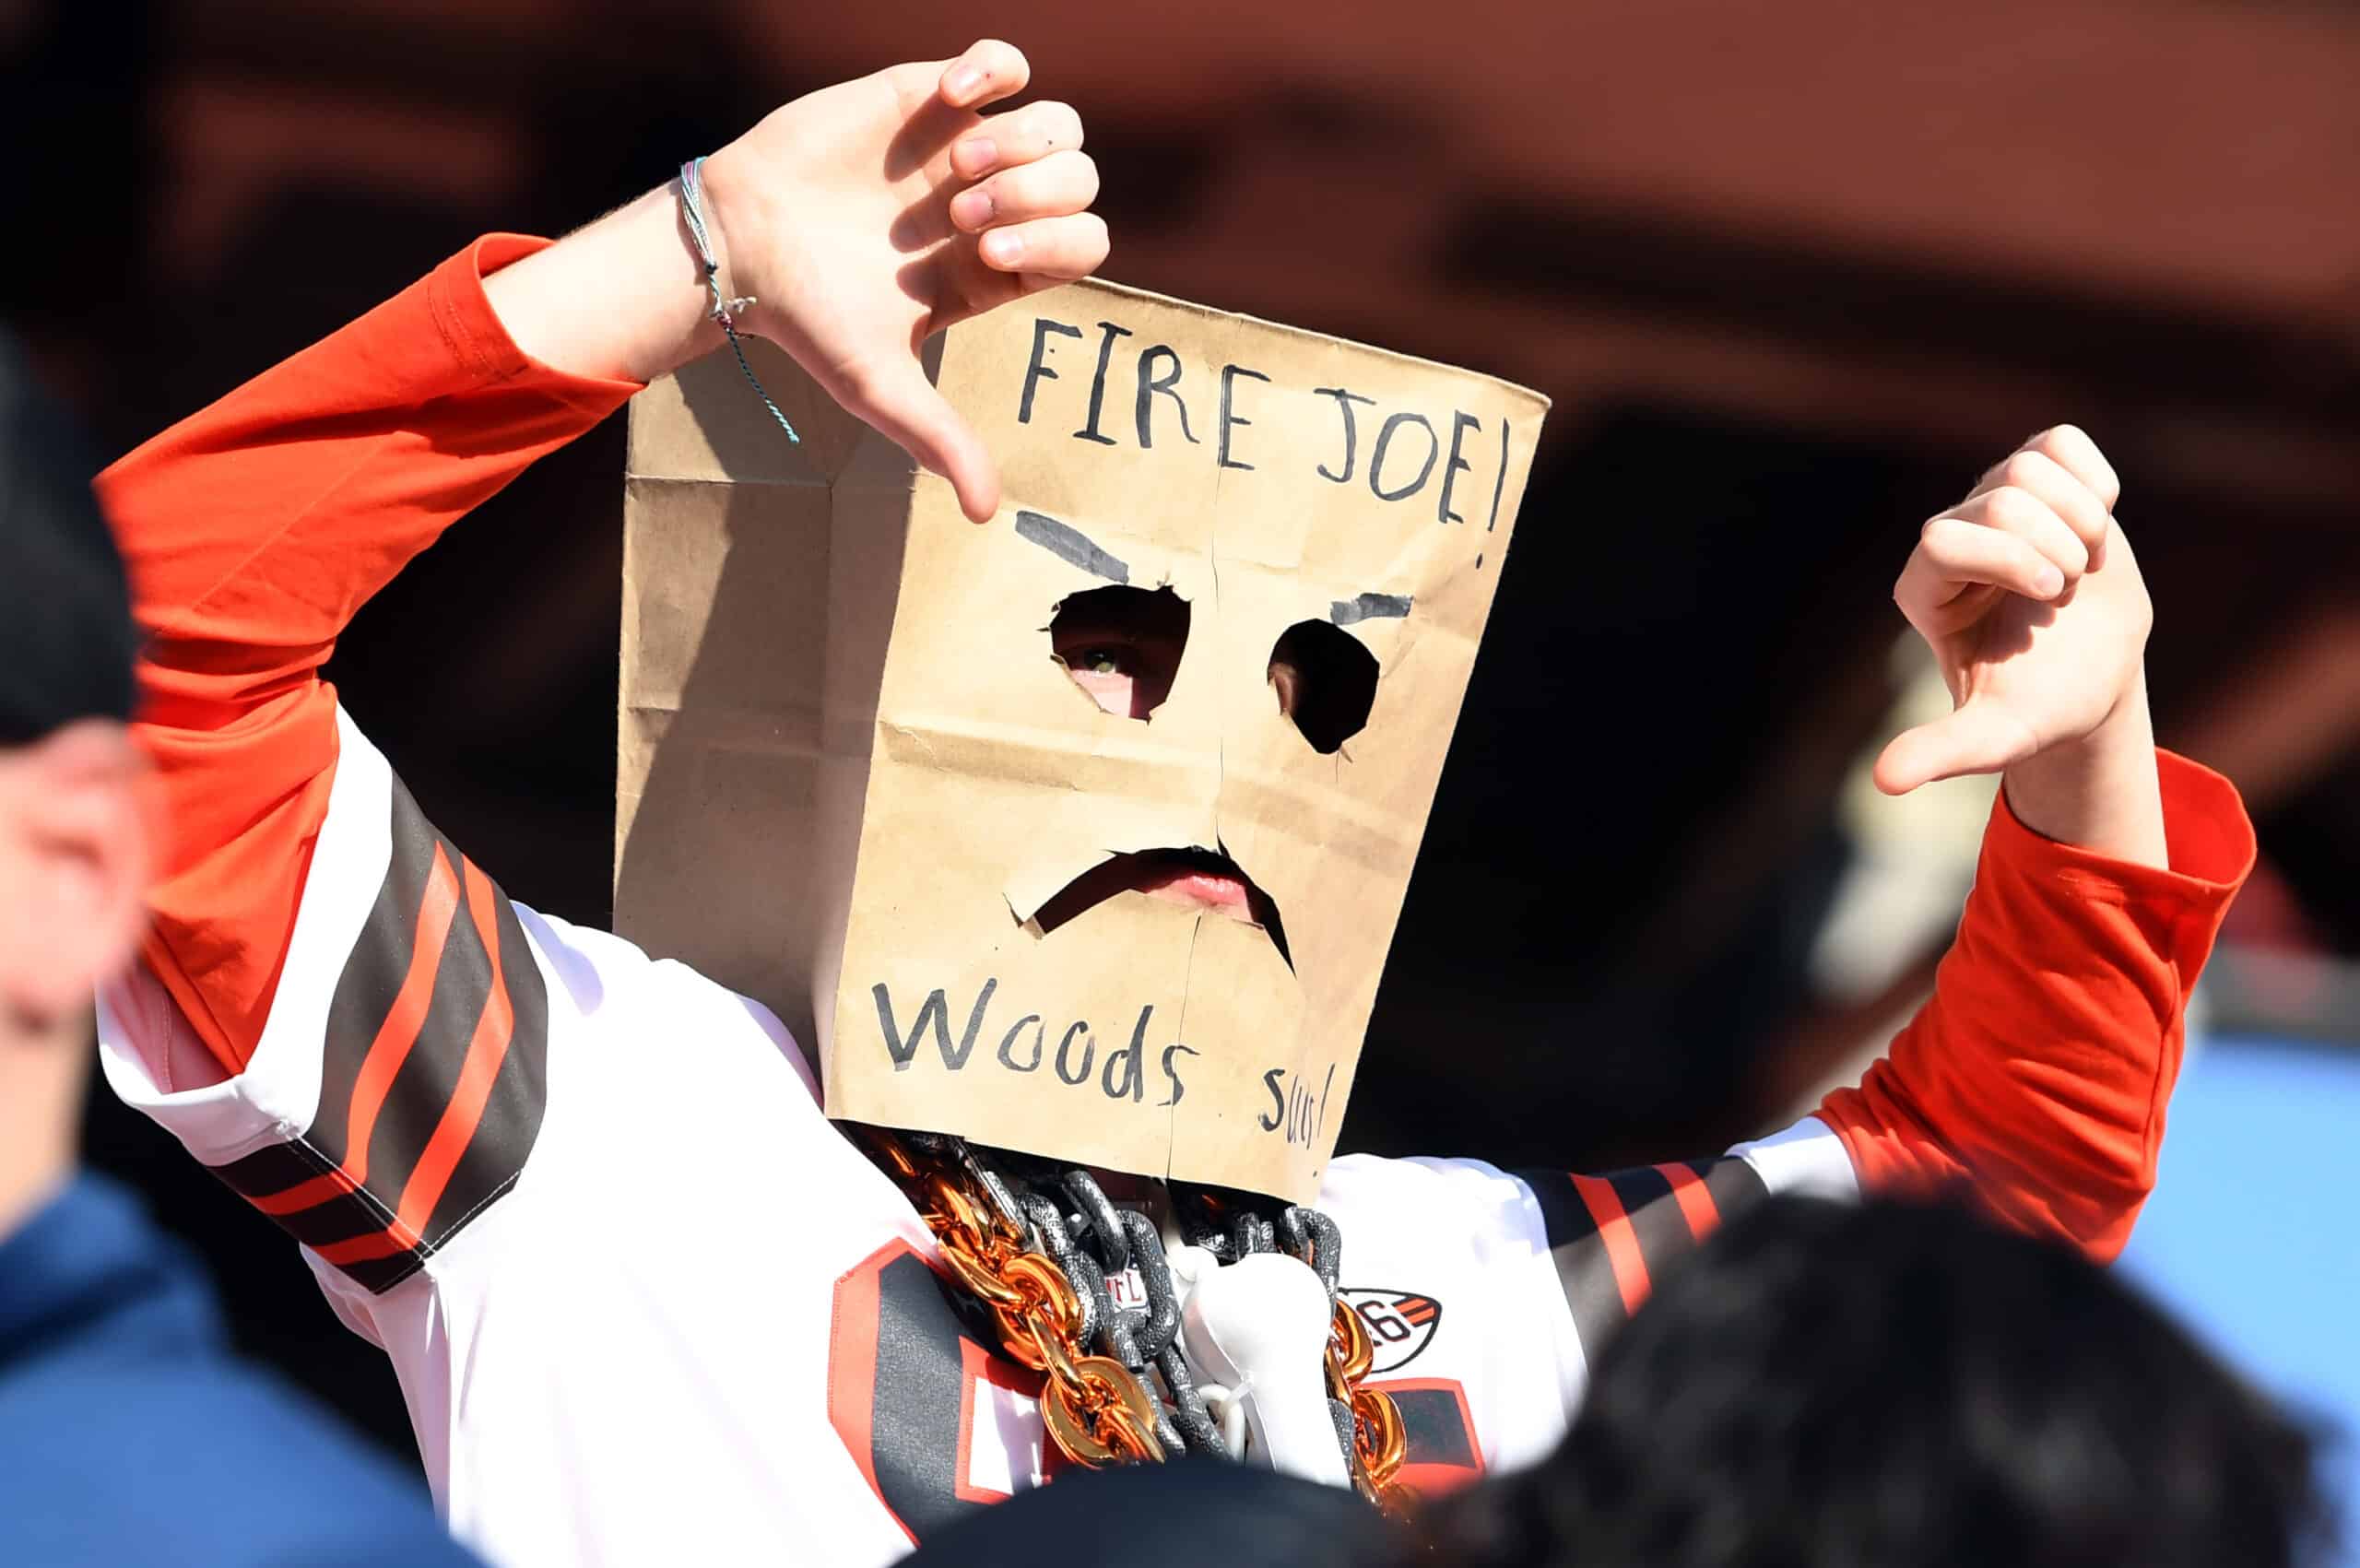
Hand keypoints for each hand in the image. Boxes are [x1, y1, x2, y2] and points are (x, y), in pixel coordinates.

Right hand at [701, 40, 1107, 521]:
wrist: (740, 241)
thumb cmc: (809, 318)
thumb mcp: (879, 386)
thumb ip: (939, 439)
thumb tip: (984, 513)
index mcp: (1000, 268)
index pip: (1086, 242)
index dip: (1057, 240)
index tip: (984, 250)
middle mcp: (997, 206)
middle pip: (1082, 180)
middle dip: (1036, 193)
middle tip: (960, 213)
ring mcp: (967, 148)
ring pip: (1057, 123)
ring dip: (1019, 140)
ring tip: (952, 165)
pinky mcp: (930, 95)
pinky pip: (1006, 64)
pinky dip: (997, 71)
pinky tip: (952, 98)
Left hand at [1874, 427, 2165, 866]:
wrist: (2094, 675)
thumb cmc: (2042, 703)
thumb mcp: (1996, 735)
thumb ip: (1942, 752)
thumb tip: (1883, 782)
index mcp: (1924, 589)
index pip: (1945, 537)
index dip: (2010, 560)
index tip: (2049, 600)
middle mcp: (1949, 536)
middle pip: (2001, 495)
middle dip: (2058, 546)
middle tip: (2067, 592)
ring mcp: (1991, 501)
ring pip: (2031, 465)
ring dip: (2082, 521)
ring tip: (2081, 567)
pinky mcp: (2038, 478)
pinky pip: (2063, 442)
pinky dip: (2096, 482)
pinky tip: (2097, 525)